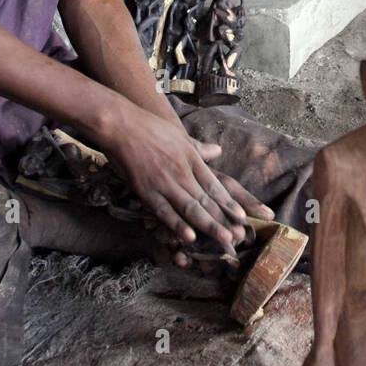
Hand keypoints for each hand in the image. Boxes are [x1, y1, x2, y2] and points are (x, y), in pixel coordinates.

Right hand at [101, 103, 252, 250]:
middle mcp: (183, 173)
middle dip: (224, 219)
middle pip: (207, 200)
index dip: (229, 203)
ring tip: (225, 240)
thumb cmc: (150, 127)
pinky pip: (165, 212)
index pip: (215, 186)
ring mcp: (165, 183)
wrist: (122, 125)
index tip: (243, 217)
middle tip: (240, 237)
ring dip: (209, 225)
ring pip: (191, 208)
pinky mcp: (146, 191)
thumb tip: (218, 151)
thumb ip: (199, 148)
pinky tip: (190, 237)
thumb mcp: (180, 136)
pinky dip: (178, 225)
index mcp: (192, 159)